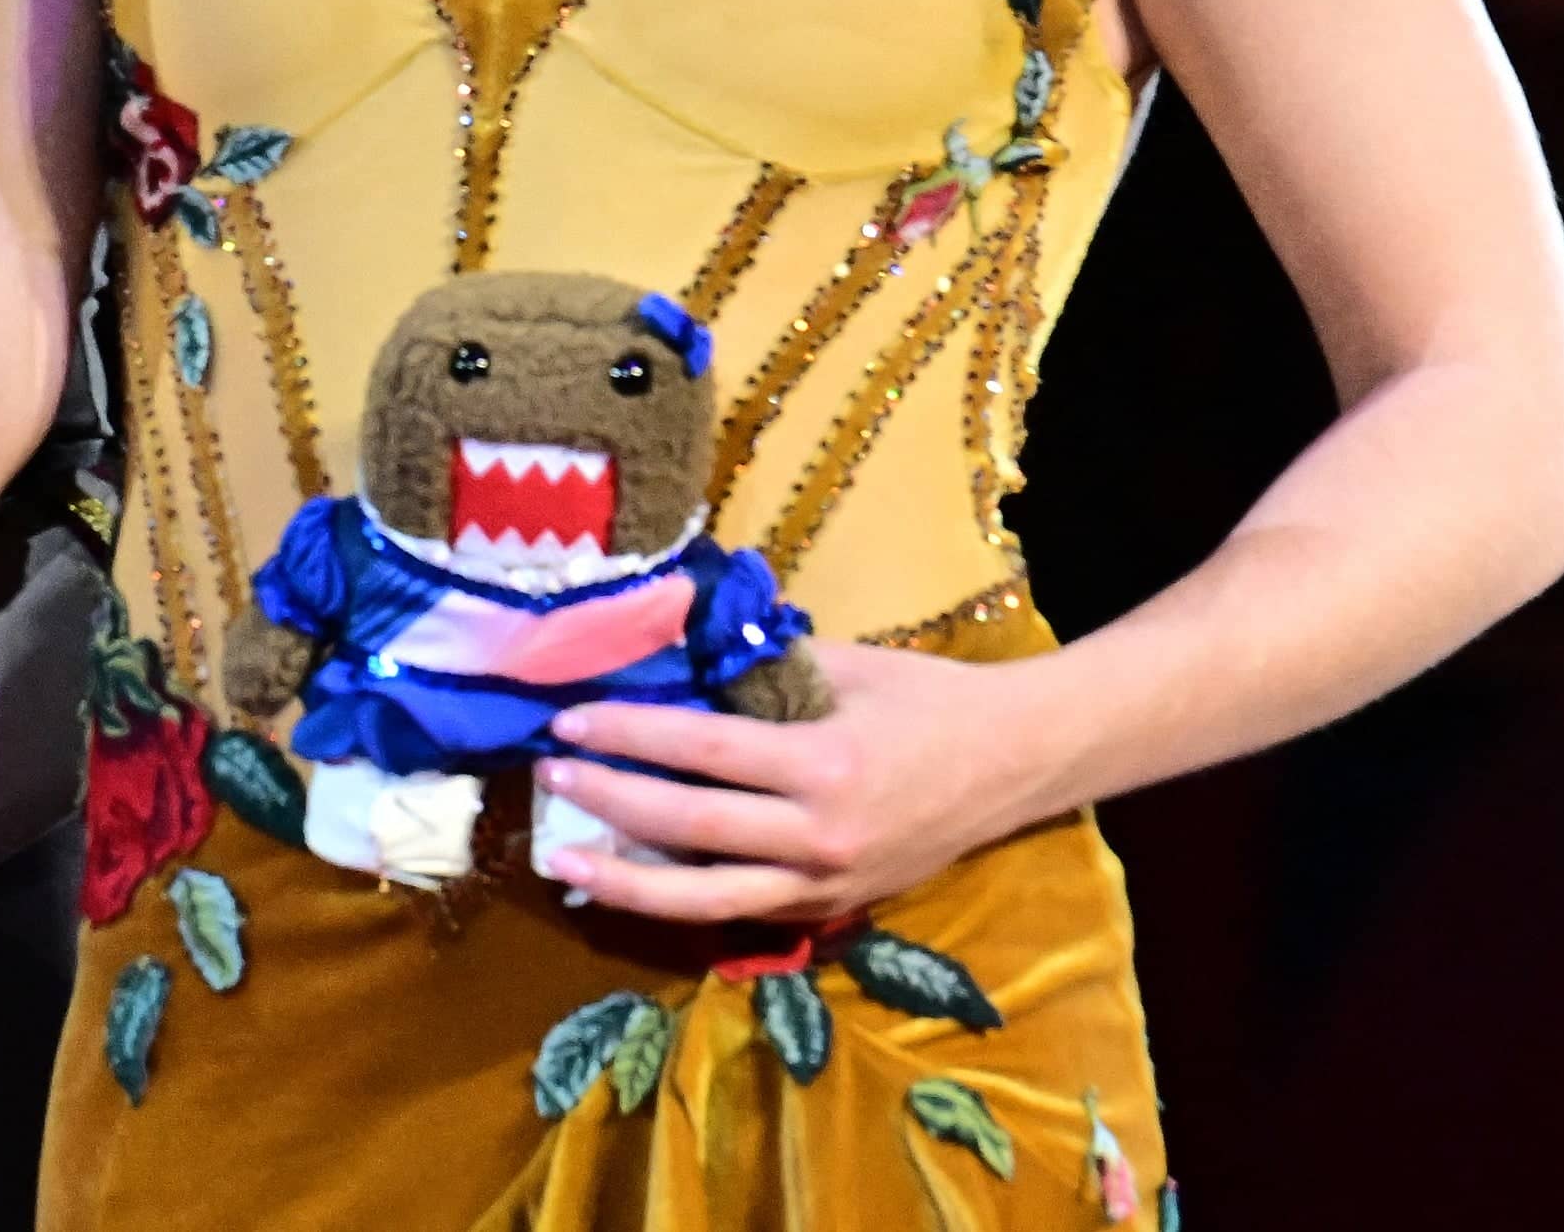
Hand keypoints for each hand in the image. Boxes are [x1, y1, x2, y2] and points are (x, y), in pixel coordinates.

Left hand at [531, 641, 1058, 928]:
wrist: (1014, 762)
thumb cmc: (926, 697)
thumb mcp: (844, 664)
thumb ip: (761, 669)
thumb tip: (675, 654)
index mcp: (822, 763)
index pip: (701, 752)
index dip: (628, 736)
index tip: (569, 723)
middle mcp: (818, 836)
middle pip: (689, 829)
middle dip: (610, 803)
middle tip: (549, 779)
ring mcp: (824, 884)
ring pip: (705, 897)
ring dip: (627, 881)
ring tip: (565, 861)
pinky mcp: (830, 909)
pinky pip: (741, 909)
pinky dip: (680, 899)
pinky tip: (631, 885)